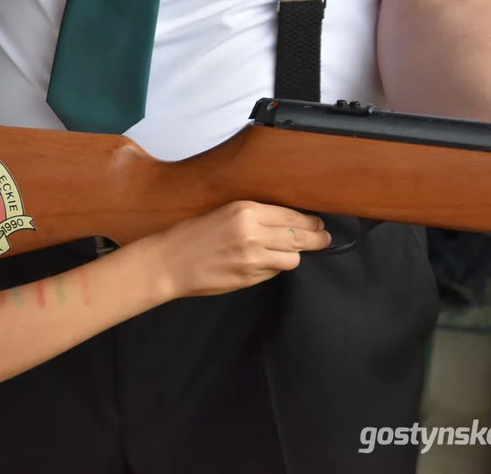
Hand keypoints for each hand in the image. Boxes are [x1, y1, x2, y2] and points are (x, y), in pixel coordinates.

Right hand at [155, 201, 330, 297]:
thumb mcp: (223, 212)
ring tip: (288, 252)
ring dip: (293, 255)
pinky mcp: (249, 278)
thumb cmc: (190, 234)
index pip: (293, 217)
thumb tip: (286, 223)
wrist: (168, 262)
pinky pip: (274, 272)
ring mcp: (252, 259)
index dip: (310, 222)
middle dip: (316, 239)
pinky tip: (266, 263)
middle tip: (322, 239)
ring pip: (292, 259)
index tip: (318, 223)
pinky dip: (274, 268)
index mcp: (246, 211)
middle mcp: (253, 234)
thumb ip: (255, 217)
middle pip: (301, 238)